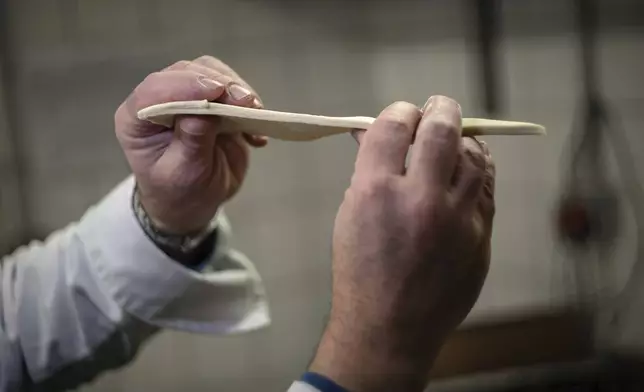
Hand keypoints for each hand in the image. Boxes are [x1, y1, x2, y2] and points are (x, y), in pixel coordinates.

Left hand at [115, 56, 266, 234]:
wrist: (193, 204)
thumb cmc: (179, 192)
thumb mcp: (183, 173)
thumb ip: (192, 141)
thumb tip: (206, 112)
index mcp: (137, 118)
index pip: (156, 90)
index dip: (186, 86)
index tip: (217, 91)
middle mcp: (158, 99)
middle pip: (186, 73)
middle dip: (219, 83)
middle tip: (247, 102)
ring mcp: (187, 96)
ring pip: (210, 71)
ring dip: (235, 87)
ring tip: (255, 110)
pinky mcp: (213, 101)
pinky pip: (230, 87)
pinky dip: (246, 102)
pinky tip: (256, 129)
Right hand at [310, 96, 495, 390]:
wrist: (390, 326)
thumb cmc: (361, 271)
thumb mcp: (350, 214)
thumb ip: (367, 169)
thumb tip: (373, 132)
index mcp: (376, 191)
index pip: (394, 125)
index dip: (399, 111)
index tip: (402, 114)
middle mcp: (421, 199)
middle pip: (442, 129)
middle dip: (440, 109)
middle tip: (438, 107)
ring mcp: (457, 220)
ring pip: (473, 155)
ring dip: (463, 138)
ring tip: (455, 136)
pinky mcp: (480, 237)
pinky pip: (486, 187)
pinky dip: (477, 169)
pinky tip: (468, 167)